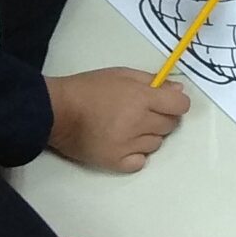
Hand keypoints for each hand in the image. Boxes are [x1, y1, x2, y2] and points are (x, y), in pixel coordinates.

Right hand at [46, 67, 189, 171]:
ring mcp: (127, 145)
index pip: (180, 107)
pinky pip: (141, 162)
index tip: (167, 103)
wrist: (55, 111)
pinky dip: (137, 154)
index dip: (177, 104)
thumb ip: (152, 82)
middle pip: (170, 126)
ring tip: (128, 127)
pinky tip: (125, 144)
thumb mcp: (121, 74)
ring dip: (149, 135)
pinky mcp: (115, 162)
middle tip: (143, 112)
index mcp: (141, 98)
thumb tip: (178, 92)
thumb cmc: (88, 88)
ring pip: (156, 144)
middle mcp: (138, 123)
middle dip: (162, 118)